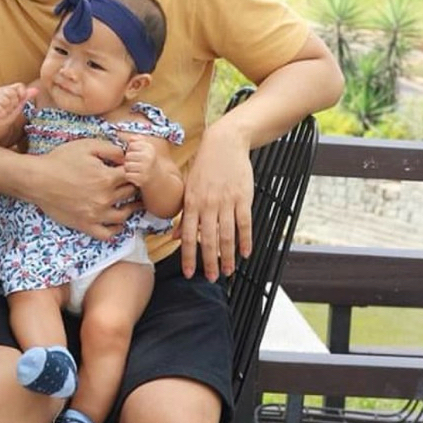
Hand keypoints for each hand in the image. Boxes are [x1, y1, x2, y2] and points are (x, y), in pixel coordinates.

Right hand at [0, 82, 36, 126]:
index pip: (19, 86)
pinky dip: (2, 113)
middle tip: (11, 107)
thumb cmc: (9, 110)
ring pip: (5, 100)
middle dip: (14, 102)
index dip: (22, 93)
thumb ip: (27, 95)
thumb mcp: (20, 103)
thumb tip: (37, 90)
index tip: (21, 99)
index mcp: (10, 88)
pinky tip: (1, 114)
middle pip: (12, 92)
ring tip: (6, 110)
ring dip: (8, 108)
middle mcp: (1, 91)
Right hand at [31, 139, 141, 239]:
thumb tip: (127, 156)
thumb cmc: (60, 160)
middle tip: (131, 185)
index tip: (130, 170)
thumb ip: (111, 149)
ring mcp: (96, 214)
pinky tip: (116, 222)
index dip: (133, 171)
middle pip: (130, 194)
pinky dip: (115, 230)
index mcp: (107, 177)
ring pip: (124, 216)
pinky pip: (107, 234)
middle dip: (133, 187)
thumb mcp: (87, 146)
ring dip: (130, 209)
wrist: (37, 179)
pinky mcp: (85, 225)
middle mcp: (105, 198)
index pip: (133, 176)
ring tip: (129, 204)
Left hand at [123, 135, 156, 186]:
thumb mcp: (148, 149)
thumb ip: (139, 140)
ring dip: (129, 169)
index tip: (137, 155)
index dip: (131, 150)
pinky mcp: (142, 178)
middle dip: (129, 160)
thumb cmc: (150, 163)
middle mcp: (148, 157)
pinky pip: (127, 175)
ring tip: (136, 170)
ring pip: (127, 165)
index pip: (132, 145)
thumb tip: (131, 138)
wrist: (159, 179)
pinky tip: (136, 176)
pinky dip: (130, 177)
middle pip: (128, 156)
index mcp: (149, 148)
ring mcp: (145, 168)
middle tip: (136, 164)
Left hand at [177, 123, 252, 281]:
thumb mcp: (188, 187)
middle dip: (209, 262)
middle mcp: (208, 205)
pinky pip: (244, 224)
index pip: (189, 236)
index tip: (190, 273)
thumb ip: (184, 213)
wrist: (224, 143)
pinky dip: (246, 240)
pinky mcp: (243, 198)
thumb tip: (176, 236)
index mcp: (192, 203)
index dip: (189, 257)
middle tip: (211, 279)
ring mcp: (226, 202)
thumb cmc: (204, 167)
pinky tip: (245, 253)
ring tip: (228, 271)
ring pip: (227, 235)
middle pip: (208, 240)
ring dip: (228, 256)